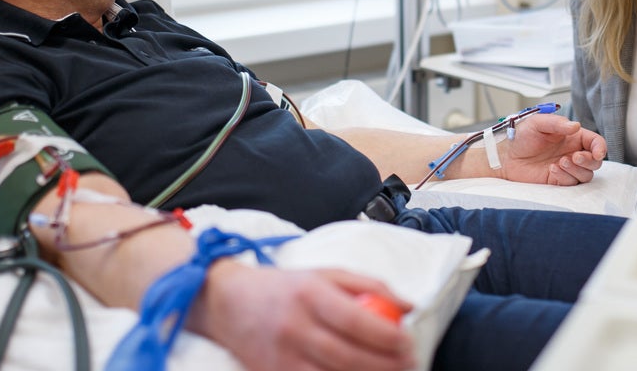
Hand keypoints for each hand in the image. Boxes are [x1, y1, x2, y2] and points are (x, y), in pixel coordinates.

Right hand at [195, 263, 416, 370]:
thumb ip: (368, 286)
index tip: (408, 341)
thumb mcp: (324, 274)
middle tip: (409, 364)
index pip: (354, 320)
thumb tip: (407, 306)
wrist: (227, 303)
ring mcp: (282, 357)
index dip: (386, 336)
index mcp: (309, 294)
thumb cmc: (282, 288)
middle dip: (386, 366)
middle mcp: (294, 327)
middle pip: (348, 357)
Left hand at [499, 114, 606, 184]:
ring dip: (577, 169)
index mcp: (572, 137)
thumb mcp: (537, 123)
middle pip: (595, 161)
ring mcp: (566, 168)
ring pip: (586, 174)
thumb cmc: (520, 137)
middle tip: (574, 157)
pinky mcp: (558, 180)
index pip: (595, 142)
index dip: (600, 147)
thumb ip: (557, 123)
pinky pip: (571, 182)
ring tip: (559, 162)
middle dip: (589, 160)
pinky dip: (565, 177)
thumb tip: (576, 126)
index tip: (597, 152)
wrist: (505, 156)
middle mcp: (572, 152)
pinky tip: (552, 170)